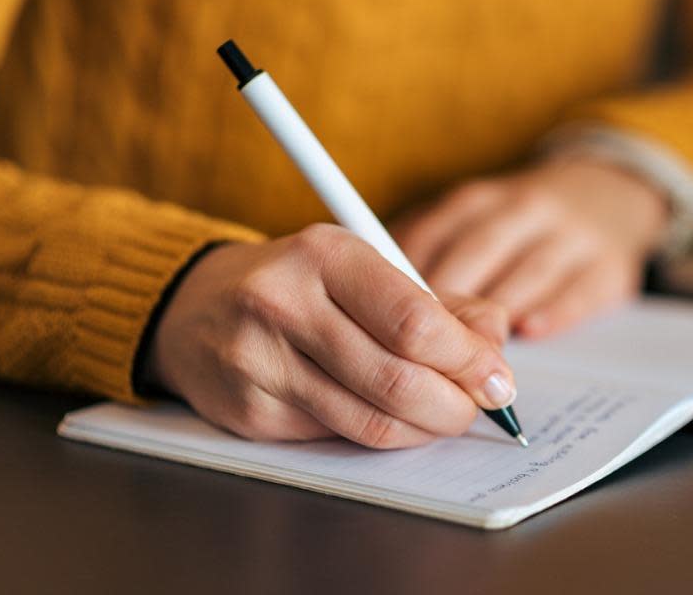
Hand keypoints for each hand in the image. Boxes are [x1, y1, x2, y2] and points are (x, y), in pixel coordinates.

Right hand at [142, 224, 515, 448]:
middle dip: (454, 404)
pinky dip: (381, 435)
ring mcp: (260, 361)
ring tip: (443, 416)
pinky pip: (338, 438)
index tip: (497, 377)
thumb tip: (495, 342)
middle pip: (397, 378)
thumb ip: (440, 302)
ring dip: (424, 428)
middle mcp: (285, 303)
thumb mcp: (367, 269)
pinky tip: (392, 418)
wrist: (195, 307)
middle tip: (477, 407)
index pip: (415, 321)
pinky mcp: (250, 412)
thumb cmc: (302, 284)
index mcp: (326, 254)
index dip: (468, 359)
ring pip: (370, 420)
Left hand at [393, 158, 668, 337]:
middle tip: (422, 349)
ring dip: (497, 313)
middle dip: (448, 303)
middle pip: (478, 253)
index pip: (433, 235)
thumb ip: (426, 254)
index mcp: (478, 201)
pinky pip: (580, 289)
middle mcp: (524, 209)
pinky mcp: (610, 265)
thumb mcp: (472, 222)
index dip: (406, 279)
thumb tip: (368, 302)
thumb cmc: (518, 225)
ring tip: (469, 355)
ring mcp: (572, 235)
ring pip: (527, 271)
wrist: (609, 194)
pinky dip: (554, 311)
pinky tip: (530, 331)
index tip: (382, 318)